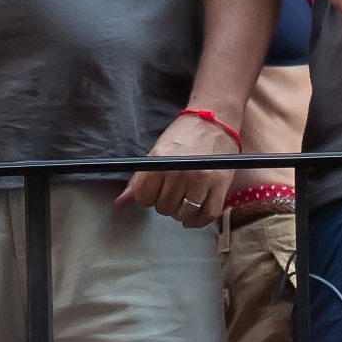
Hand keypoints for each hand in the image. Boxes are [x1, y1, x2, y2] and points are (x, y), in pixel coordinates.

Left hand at [115, 111, 238, 229]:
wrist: (214, 121)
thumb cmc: (183, 136)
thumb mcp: (157, 152)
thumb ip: (139, 180)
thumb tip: (120, 203)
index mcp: (161, 161)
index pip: (144, 198)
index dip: (147, 197)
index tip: (155, 191)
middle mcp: (180, 172)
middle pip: (164, 207)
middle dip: (165, 203)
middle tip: (172, 191)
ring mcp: (202, 179)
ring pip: (184, 214)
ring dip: (182, 212)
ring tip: (184, 199)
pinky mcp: (221, 185)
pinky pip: (207, 215)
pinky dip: (199, 220)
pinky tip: (195, 213)